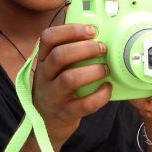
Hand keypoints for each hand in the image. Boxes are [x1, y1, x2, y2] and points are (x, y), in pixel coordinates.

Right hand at [32, 24, 111, 150]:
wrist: (47, 124)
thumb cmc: (58, 89)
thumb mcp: (55, 69)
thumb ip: (68, 51)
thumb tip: (94, 28)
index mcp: (43, 60)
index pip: (48, 38)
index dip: (70, 30)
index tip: (91, 30)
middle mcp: (44, 76)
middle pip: (60, 56)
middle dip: (85, 49)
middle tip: (102, 48)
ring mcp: (53, 96)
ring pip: (69, 79)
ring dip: (92, 71)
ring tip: (105, 69)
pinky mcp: (65, 113)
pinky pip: (84, 104)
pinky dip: (100, 95)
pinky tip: (107, 88)